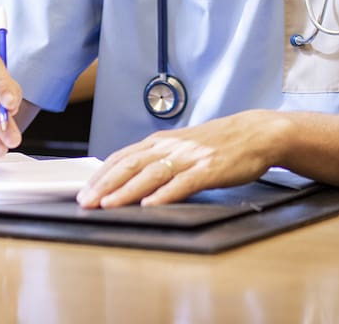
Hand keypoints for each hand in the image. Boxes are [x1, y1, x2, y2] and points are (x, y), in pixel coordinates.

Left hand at [76, 110, 289, 207]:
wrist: (255, 133)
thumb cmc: (217, 143)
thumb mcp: (181, 146)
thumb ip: (157, 158)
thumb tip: (127, 177)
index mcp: (161, 141)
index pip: (122, 156)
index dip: (100, 174)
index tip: (83, 191)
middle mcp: (171, 146)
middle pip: (130, 164)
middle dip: (105, 184)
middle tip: (85, 201)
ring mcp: (190, 157)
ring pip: (151, 174)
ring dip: (127, 191)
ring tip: (108, 205)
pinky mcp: (210, 169)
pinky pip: (184, 183)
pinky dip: (165, 194)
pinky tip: (151, 205)